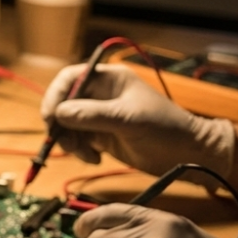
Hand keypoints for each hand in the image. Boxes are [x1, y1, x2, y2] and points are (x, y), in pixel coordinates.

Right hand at [41, 64, 233, 177]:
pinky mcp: (99, 135)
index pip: (69, 79)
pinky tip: (95, 158)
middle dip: (60, 124)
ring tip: (86, 154)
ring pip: (66, 125)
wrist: (187, 155)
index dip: (55, 95)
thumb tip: (59, 114)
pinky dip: (79, 151)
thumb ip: (93, 115)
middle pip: (63, 104)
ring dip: (69, 141)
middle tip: (65, 143)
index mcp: (108, 80)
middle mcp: (99, 95)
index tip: (50, 117)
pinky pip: (76, 140)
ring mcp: (98, 116)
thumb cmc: (166, 129)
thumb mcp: (129, 119)